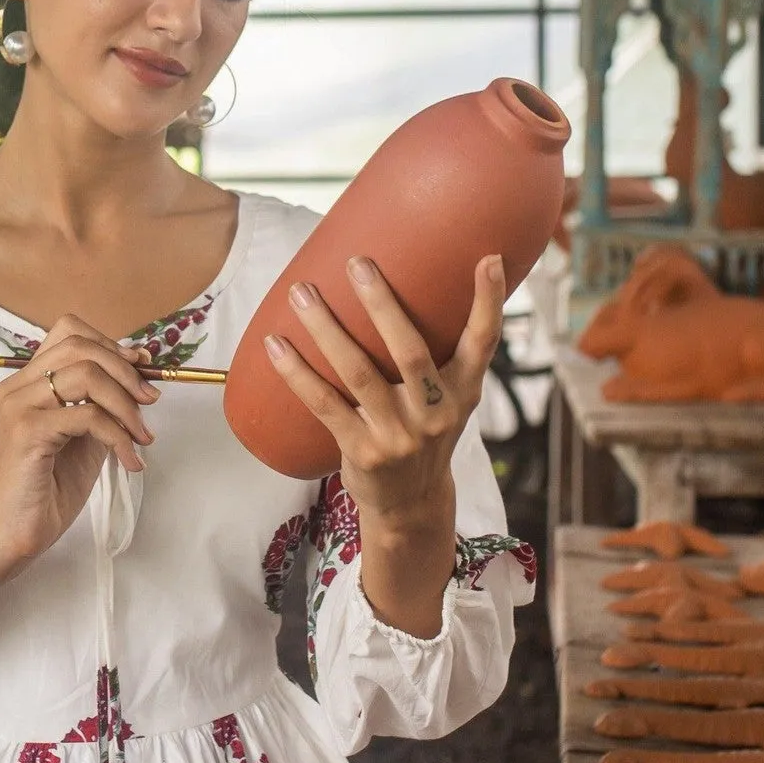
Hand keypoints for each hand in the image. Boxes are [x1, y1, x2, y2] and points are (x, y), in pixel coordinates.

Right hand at [0, 315, 158, 574]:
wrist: (22, 531)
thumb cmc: (52, 486)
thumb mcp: (88, 434)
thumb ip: (105, 401)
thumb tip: (142, 370)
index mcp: (28, 381)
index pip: (69, 332)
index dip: (111, 344)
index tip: (142, 369)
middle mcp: (17, 386)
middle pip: (79, 347)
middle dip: (125, 372)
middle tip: (150, 402)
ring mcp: (18, 406)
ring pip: (85, 376)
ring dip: (126, 404)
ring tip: (142, 437)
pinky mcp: (26, 431)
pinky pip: (86, 416)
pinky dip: (118, 435)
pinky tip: (130, 460)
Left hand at [264, 253, 505, 531]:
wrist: (409, 503)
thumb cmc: (424, 435)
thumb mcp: (450, 401)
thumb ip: (444, 356)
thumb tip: (421, 284)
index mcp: (463, 392)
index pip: (483, 343)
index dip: (487, 302)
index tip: (487, 259)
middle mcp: (436, 413)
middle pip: (411, 351)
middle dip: (383, 304)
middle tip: (358, 263)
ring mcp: (398, 435)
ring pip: (359, 372)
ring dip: (326, 329)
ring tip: (302, 293)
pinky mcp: (362, 451)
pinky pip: (324, 405)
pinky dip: (297, 373)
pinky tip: (276, 345)